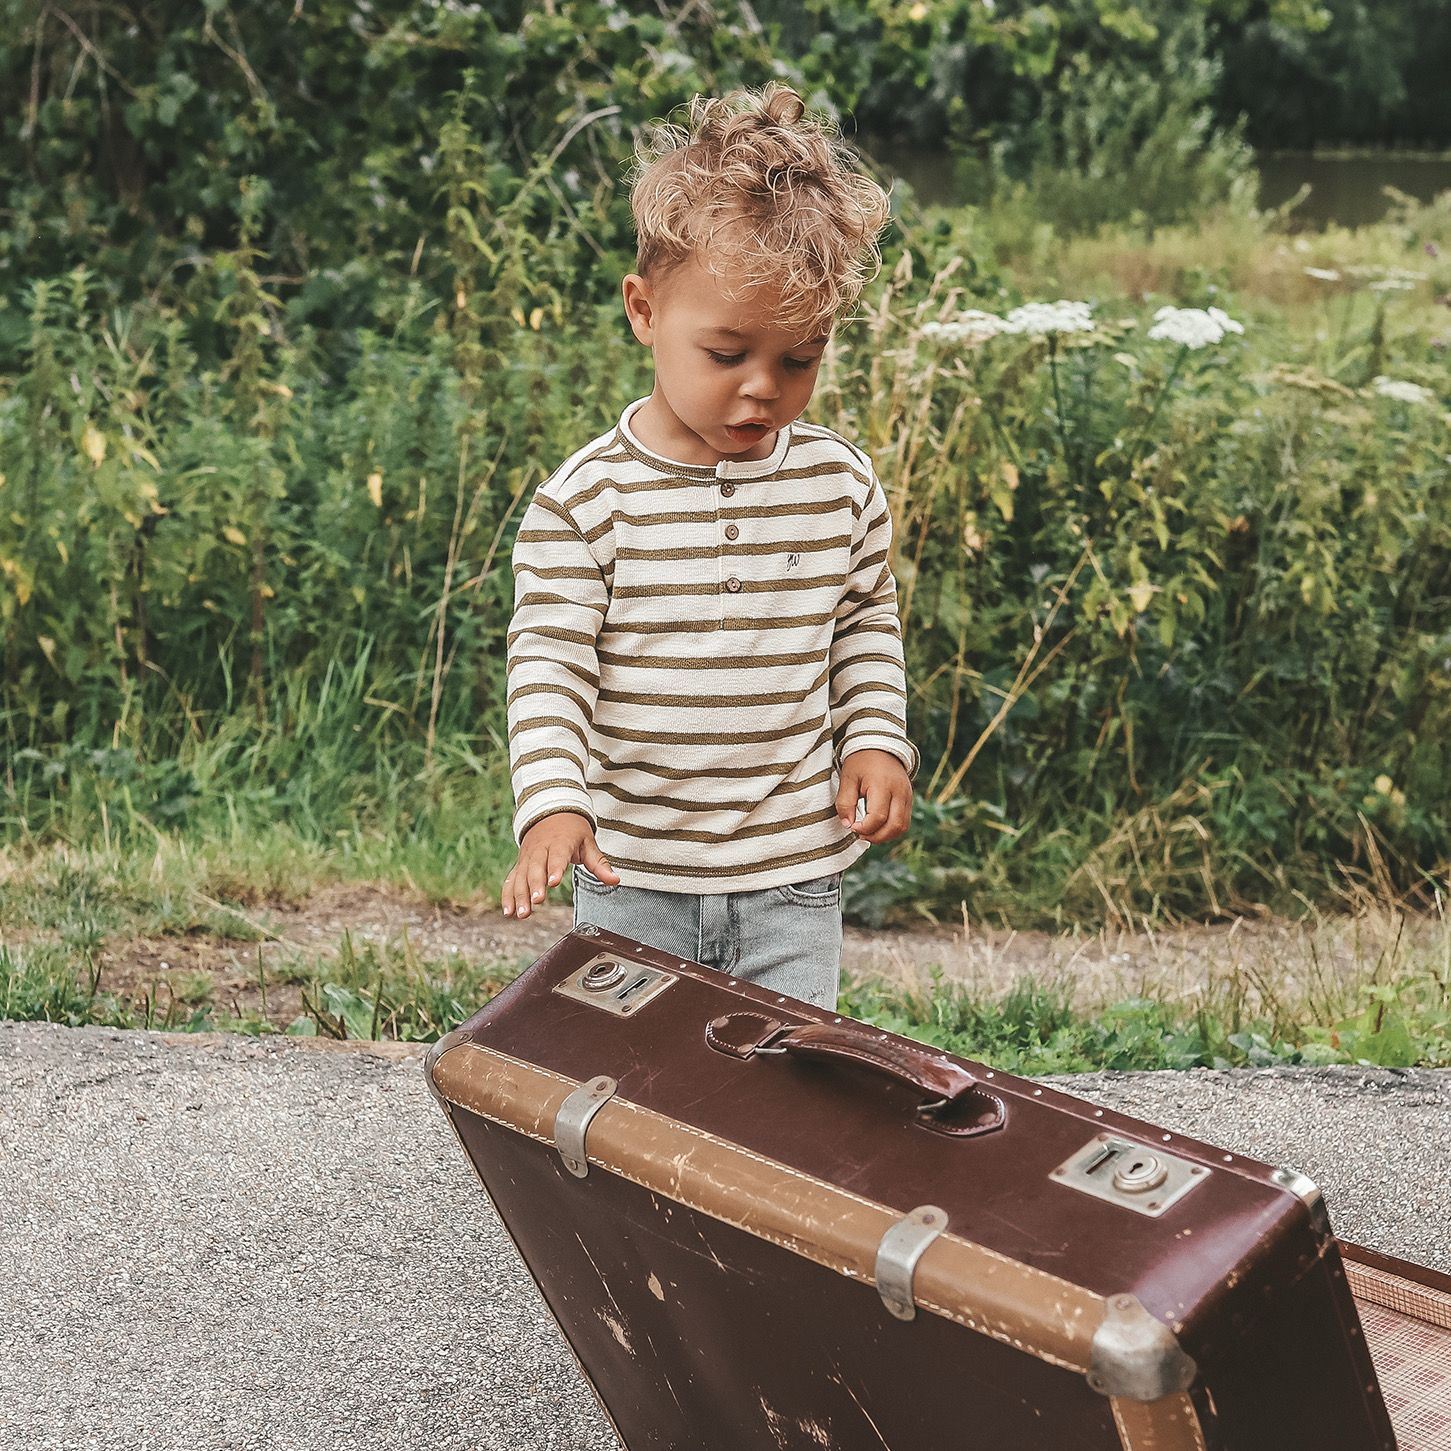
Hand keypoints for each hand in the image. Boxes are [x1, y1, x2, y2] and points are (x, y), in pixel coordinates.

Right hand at [501, 812, 619, 918]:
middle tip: (537, 901)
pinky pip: (511, 880)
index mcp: (560, 842)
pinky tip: (509, 912)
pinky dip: (508, 895)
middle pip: (536, 868)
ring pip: (521, 876)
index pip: (557, 856)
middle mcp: (540, 849)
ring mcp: (528, 857)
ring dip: (520, 895)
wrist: (550, 812)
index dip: (555, 869)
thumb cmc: (572, 830)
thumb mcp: (588, 843)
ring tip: (522, 914)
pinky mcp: (520, 864)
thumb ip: (600, 865)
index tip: (553, 883)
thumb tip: (615, 880)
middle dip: (535, 885)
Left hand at [835, 749, 911, 844]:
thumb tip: (848, 825)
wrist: (880, 746)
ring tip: (868, 833)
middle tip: (859, 834)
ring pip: (902, 827)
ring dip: (885, 836)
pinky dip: (892, 830)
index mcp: (882, 785)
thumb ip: (845, 803)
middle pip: (894, 825)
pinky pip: (904, 822)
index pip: (878, 817)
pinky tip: (877, 828)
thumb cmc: (861, 762)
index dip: (864, 828)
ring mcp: (907, 796)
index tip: (852, 827)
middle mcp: (899, 792)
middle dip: (876, 836)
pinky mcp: (909, 799)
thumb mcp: (847, 778)